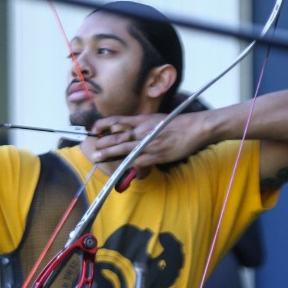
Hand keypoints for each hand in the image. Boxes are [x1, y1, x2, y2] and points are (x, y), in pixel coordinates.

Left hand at [87, 112, 206, 171]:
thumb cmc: (177, 123)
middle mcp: (143, 131)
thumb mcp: (156, 119)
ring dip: (110, 153)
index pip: (118, 121)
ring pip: (125, 149)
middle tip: (93, 148)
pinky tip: (120, 168)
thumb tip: (130, 130)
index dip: (104, 124)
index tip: (94, 128)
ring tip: (98, 157)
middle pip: (118, 136)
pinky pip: (139, 161)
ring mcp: (149, 143)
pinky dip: (129, 164)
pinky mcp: (157, 155)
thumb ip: (142, 125)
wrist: (195, 128)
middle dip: (104, 142)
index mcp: (142, 120)